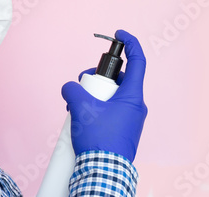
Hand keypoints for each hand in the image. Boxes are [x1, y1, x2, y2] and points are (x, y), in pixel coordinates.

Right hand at [61, 30, 147, 162]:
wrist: (103, 173)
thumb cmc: (99, 140)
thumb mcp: (81, 107)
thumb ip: (73, 89)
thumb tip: (70, 88)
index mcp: (132, 96)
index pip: (138, 61)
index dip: (130, 43)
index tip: (119, 35)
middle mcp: (134, 106)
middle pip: (116, 79)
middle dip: (97, 78)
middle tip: (82, 86)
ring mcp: (129, 119)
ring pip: (109, 96)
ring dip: (92, 96)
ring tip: (77, 108)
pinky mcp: (121, 130)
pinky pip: (108, 110)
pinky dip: (94, 109)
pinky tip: (80, 119)